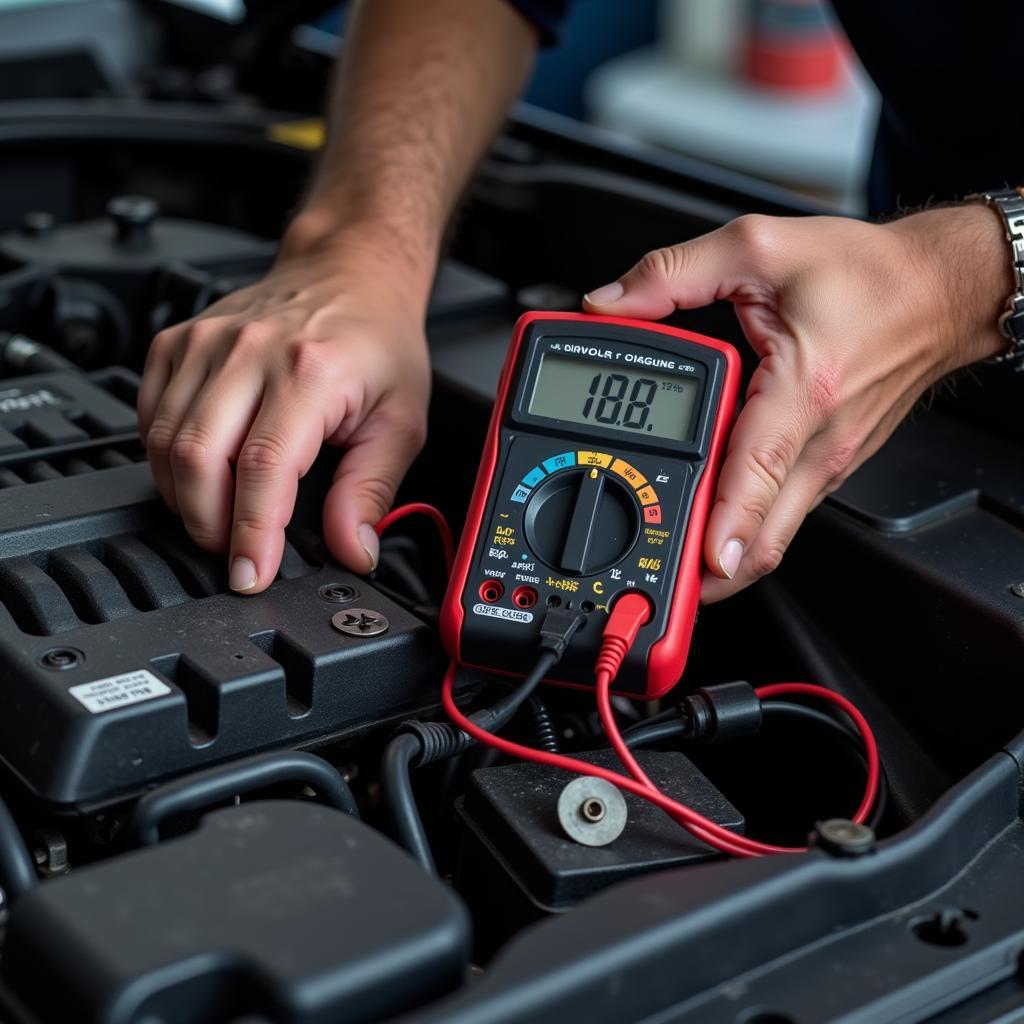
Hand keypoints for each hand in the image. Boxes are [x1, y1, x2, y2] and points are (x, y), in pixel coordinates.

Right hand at [137, 229, 430, 592]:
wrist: (352, 273)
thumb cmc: (378, 342)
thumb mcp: (400, 422)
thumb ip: (371, 491)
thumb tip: (353, 550)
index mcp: (311, 372)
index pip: (265, 469)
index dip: (252, 533)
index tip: (250, 574)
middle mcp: (251, 351)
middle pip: (199, 458)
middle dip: (209, 523)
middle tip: (236, 549)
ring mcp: (206, 341)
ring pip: (164, 441)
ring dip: (184, 497)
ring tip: (220, 517)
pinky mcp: (178, 340)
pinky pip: (149, 415)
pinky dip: (165, 458)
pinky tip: (199, 473)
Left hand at [583, 206, 1011, 601]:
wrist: (939, 291)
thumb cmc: (868, 276)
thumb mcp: (757, 248)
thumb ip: (672, 274)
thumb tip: (608, 304)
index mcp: (802, 391)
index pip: (756, 474)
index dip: (724, 527)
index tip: (699, 566)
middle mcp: (819, 442)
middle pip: (763, 536)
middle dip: (706, 569)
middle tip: (652, 579)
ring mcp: (827, 463)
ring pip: (771, 536)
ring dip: (721, 557)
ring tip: (666, 564)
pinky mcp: (826, 468)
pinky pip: (778, 514)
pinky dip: (740, 530)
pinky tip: (704, 523)